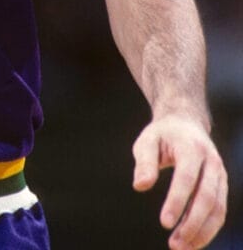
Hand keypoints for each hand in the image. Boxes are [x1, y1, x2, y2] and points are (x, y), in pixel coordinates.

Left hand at [132, 114, 227, 248]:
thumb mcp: (147, 142)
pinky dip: (208, 227)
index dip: (177, 201)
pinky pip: (219, 209)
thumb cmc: (162, 135)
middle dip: (192, 223)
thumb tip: (140, 186)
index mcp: (192, 148)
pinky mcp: (221, 185)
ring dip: (202, 231)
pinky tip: (193, 242)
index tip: (164, 222)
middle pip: (206, 197)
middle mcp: (211, 162)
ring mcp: (220, 174)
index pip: (186, 178)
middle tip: (175, 244)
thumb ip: (144, 163)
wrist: (186, 124)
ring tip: (182, 248)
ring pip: (218, 207)